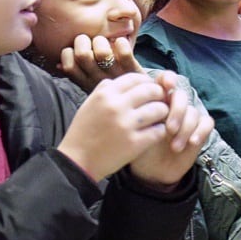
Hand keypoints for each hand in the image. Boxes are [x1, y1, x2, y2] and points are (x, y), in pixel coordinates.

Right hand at [58, 71, 173, 181]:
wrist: (77, 161)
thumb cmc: (83, 132)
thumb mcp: (88, 104)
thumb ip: (104, 89)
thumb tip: (120, 81)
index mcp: (105, 95)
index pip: (135, 78)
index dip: (146, 81)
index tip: (149, 88)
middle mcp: (116, 106)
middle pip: (151, 90)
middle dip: (159, 95)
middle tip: (159, 102)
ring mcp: (126, 125)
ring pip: (159, 109)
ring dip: (162, 113)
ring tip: (158, 118)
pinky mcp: (135, 144)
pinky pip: (159, 130)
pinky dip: (159, 130)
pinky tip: (154, 132)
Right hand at [59, 34, 142, 91]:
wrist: (141, 112)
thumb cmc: (114, 94)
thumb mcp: (91, 88)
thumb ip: (78, 75)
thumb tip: (59, 65)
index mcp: (85, 83)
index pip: (67, 65)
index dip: (69, 53)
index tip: (76, 50)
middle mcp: (98, 80)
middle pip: (82, 54)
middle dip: (84, 40)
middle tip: (91, 42)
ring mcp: (115, 77)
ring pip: (102, 52)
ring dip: (102, 41)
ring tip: (107, 43)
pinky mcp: (133, 73)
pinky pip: (124, 53)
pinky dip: (121, 43)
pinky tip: (121, 43)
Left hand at [128, 71, 212, 188]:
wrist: (150, 172)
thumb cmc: (138, 148)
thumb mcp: (131, 130)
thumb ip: (130, 110)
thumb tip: (111, 85)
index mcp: (157, 101)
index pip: (166, 81)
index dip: (168, 79)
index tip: (167, 87)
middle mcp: (173, 107)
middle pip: (181, 95)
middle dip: (177, 110)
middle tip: (169, 129)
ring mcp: (187, 118)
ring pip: (193, 111)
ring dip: (185, 128)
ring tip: (174, 146)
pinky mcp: (199, 131)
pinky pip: (207, 123)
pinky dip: (200, 130)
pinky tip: (191, 142)